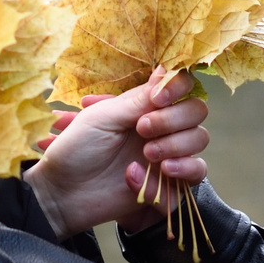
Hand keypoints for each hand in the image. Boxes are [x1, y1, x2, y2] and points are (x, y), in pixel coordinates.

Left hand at [26, 69, 210, 239]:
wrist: (64, 192)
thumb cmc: (76, 149)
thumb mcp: (102, 118)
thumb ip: (138, 99)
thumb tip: (168, 70)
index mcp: (145, 105)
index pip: (181, 85)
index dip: (177, 87)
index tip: (157, 99)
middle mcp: (162, 126)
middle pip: (197, 111)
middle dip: (174, 119)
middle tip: (142, 130)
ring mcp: (168, 153)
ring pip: (199, 140)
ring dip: (176, 145)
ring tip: (146, 156)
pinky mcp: (170, 183)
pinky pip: (196, 174)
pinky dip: (179, 173)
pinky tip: (151, 174)